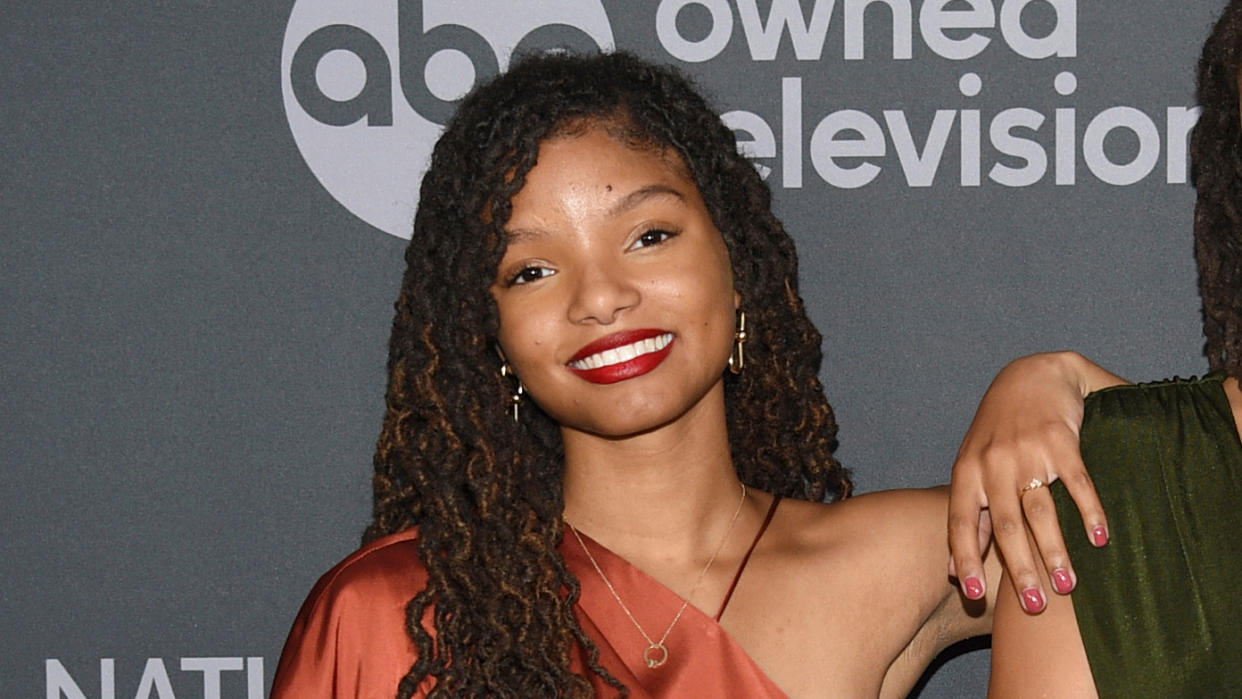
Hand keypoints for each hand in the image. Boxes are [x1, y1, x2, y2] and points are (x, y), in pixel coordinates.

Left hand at [948, 351, 1125, 612]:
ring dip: (1056, 550)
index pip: (961, 522)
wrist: (1033, 375)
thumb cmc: (999, 430)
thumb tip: (955, 568)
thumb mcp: (974, 467)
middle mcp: (993, 464)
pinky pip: (1077, 482)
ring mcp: (1026, 451)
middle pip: (1006, 524)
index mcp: (967, 473)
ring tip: (1068, 585)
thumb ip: (970, 515)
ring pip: (1041, 509)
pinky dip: (1090, 511)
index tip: (972, 593)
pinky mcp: (1060, 439)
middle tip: (1033, 604)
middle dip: (1018, 567)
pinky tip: (1101, 538)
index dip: (965, 557)